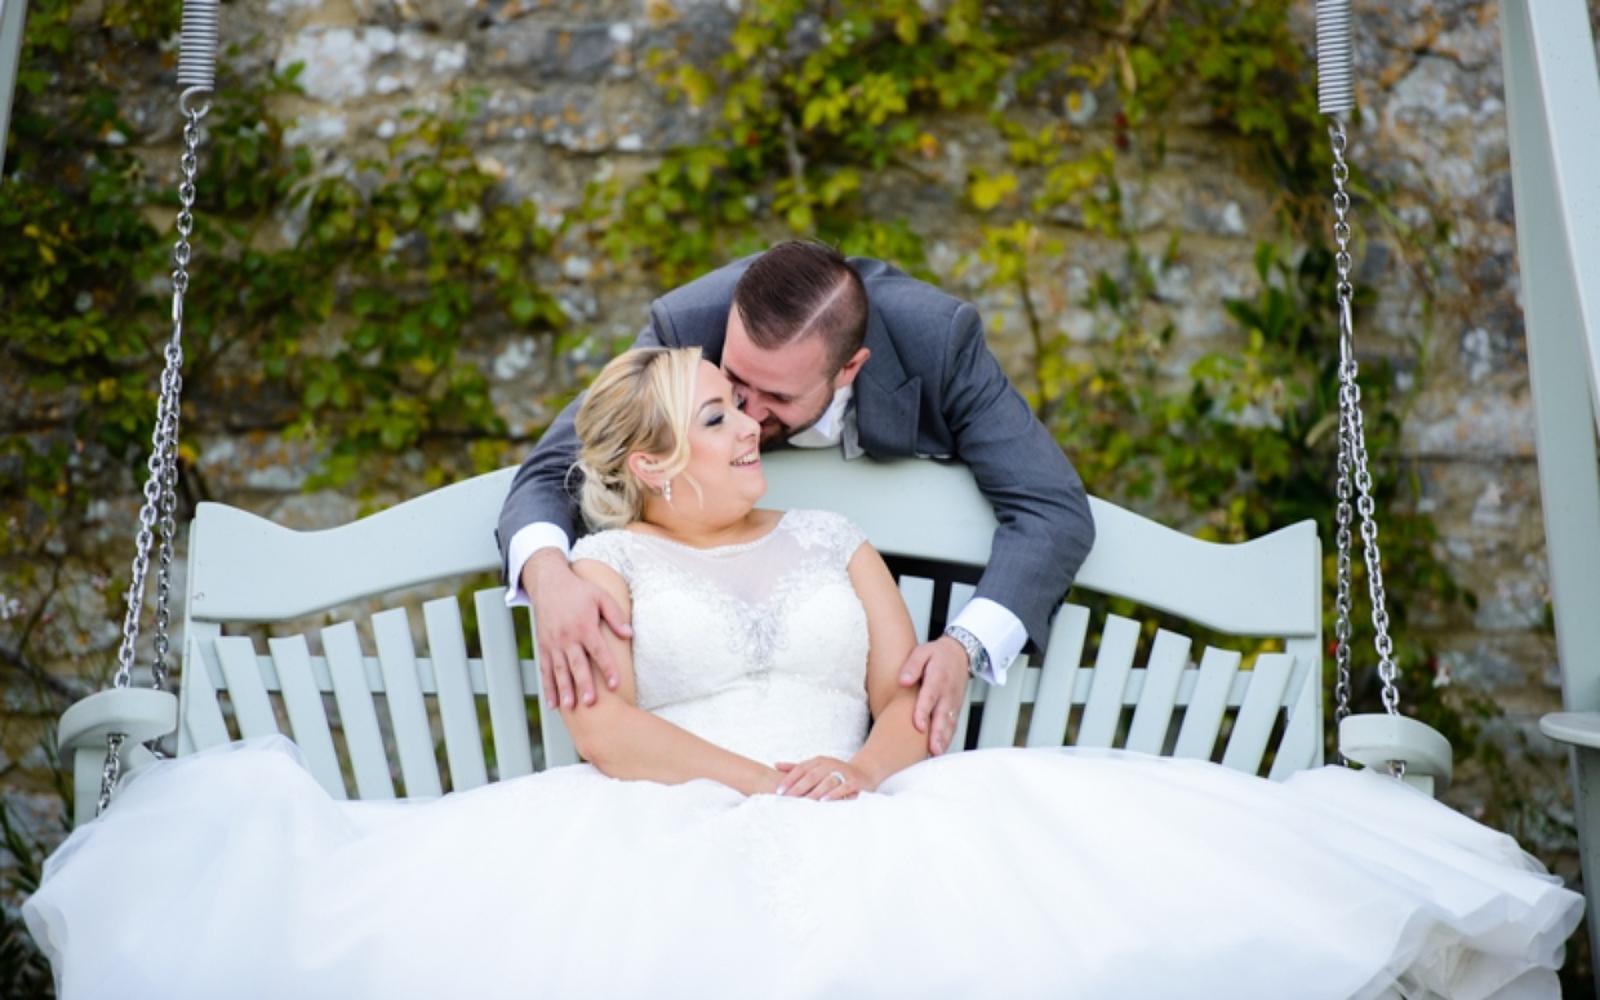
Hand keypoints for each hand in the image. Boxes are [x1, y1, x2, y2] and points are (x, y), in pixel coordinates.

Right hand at [524, 550, 631, 707]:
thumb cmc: (579, 591)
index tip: (615, 684)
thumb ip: (616, 615)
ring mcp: (553, 643)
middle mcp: (567, 637)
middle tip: (590, 702)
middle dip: (584, 684)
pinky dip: (548, 687)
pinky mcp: (544, 646)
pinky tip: (553, 703)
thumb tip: (629, 634)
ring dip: (564, 689)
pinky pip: (545, 669)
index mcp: (584, 626)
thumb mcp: (601, 597)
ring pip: (559, 670)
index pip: (599, 651)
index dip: (608, 668)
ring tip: (570, 706)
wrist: (549, 583)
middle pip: (577, 664)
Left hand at [774, 757, 872, 800]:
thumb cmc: (834, 772)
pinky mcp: (854, 781)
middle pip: (812, 775)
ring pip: (826, 781)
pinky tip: (824, 801)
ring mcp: (842, 772)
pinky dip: (833, 794)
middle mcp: (830, 764)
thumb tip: (775, 765)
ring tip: (804, 802)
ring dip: (815, 791)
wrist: (864, 772)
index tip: (779, 791)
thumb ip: (796, 767)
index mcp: (819, 761)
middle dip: (798, 788)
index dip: (789, 779)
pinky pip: (843, 787)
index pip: (801, 769)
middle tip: (788, 800)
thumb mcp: (816, 767)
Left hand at [898, 636, 969, 755]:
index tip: (919, 725)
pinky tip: (940, 749)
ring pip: (949, 723)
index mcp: (938, 678)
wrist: (960, 654)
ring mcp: (953, 702)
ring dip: (944, 739)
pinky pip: (952, 725)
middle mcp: (947, 693)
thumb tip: (903, 680)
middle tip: (932, 749)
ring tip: (936, 753)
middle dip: (938, 733)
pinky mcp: (955, 708)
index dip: (924, 711)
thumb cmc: (938, 655)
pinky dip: (948, 738)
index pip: (930, 697)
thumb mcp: (922, 652)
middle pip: (942, 715)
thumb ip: (912, 665)